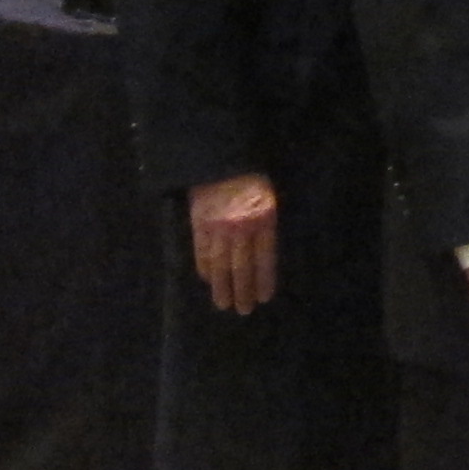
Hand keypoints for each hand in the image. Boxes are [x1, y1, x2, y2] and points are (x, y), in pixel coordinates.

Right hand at [187, 172, 280, 313]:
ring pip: (221, 264)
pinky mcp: (199, 224)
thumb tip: (263, 256)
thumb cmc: (251, 179)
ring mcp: (218, 227)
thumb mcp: (269, 200)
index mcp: (264, 219)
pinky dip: (205, 268)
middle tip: (243, 310)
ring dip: (222, 286)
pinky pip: (202, 252)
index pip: (265, 258)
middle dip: (243, 290)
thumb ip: (266, 226)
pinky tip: (208, 281)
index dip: (264, 279)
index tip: (264, 297)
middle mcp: (241, 227)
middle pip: (242, 266)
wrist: (220, 159)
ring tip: (224, 304)